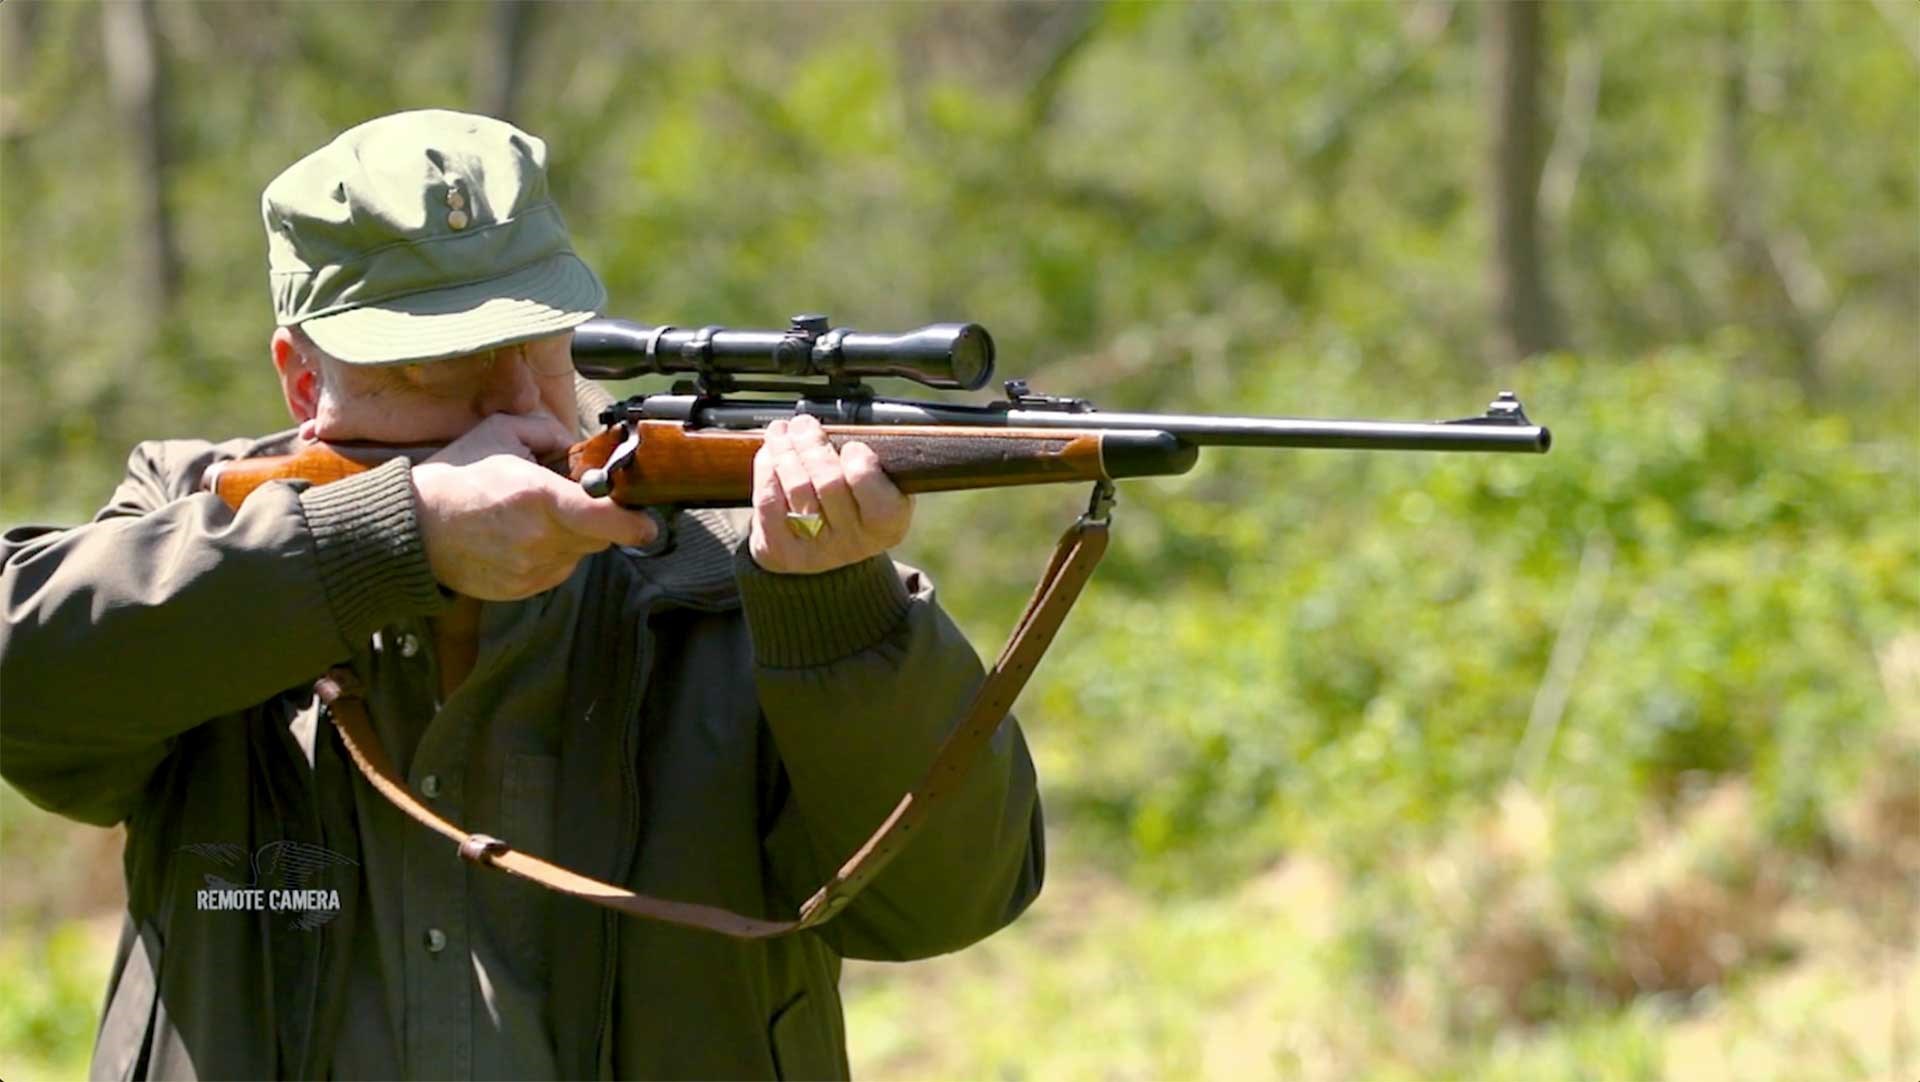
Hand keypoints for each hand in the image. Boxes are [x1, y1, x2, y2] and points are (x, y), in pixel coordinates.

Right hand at [412, 412, 657, 599]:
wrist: (413, 527)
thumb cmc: (457, 475)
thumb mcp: (502, 431)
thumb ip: (550, 432)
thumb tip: (581, 446)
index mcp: (540, 497)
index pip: (610, 520)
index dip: (636, 522)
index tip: (645, 519)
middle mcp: (540, 539)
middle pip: (601, 537)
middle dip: (598, 520)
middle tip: (574, 502)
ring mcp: (531, 569)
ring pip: (580, 555)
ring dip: (573, 538)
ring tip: (536, 519)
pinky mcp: (522, 589)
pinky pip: (557, 571)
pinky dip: (552, 555)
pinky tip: (522, 538)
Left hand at [748, 414, 911, 573]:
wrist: (823, 547)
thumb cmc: (853, 502)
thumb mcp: (879, 482)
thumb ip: (871, 457)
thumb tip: (841, 425)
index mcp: (886, 523)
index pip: (871, 487)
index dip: (859, 461)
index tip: (852, 446)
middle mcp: (853, 543)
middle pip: (829, 482)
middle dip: (811, 445)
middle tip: (803, 424)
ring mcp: (816, 551)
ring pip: (797, 488)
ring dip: (785, 450)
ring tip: (782, 432)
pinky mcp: (782, 551)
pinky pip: (769, 502)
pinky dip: (766, 471)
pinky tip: (769, 454)